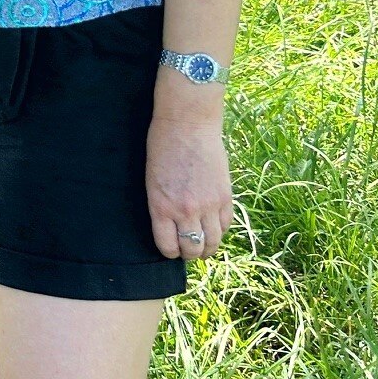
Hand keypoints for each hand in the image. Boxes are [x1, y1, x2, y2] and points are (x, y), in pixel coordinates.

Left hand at [145, 95, 231, 261]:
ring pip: (212, 242)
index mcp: (161, 206)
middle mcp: (185, 210)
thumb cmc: (161, 147)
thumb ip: (161, 206)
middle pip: (192, 248)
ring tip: (202, 245)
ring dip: (207, 247)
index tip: (170, 248)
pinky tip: (214, 228)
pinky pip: (226, 225)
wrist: (187, 124)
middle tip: (187, 249)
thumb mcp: (151, 180)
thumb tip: (170, 227)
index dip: (169, 251)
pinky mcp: (225, 196)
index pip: (168, 246)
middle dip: (189, 253)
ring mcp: (208, 205)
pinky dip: (220, 231)